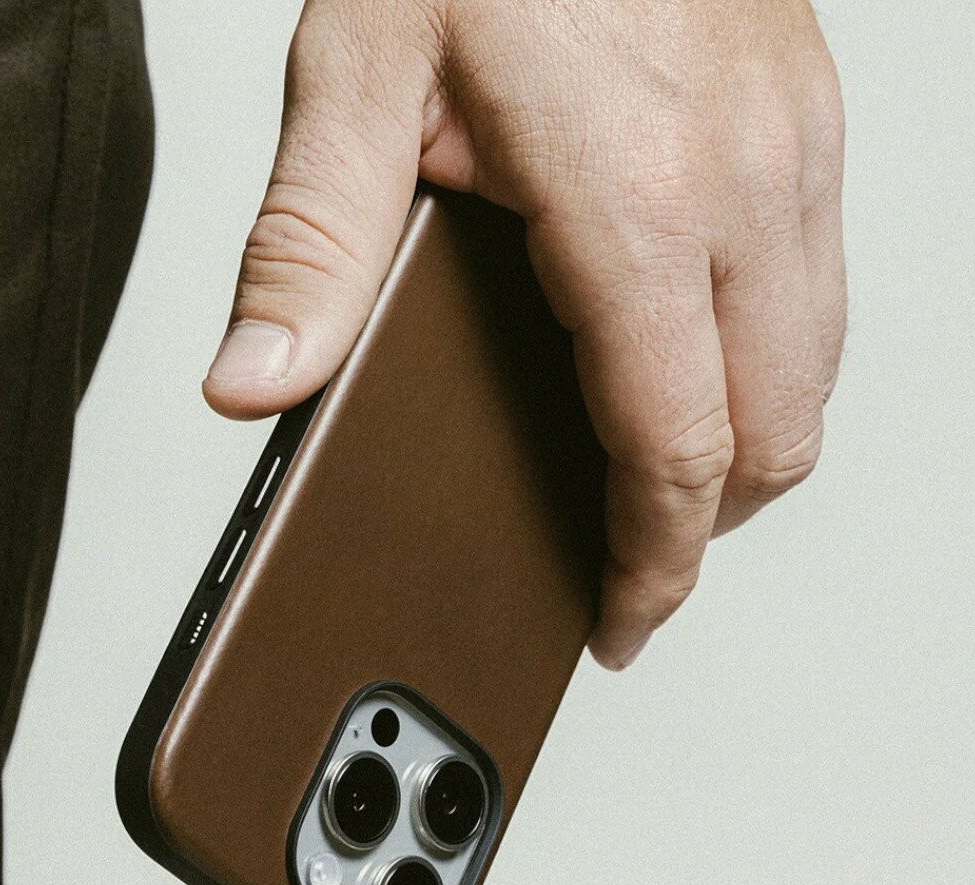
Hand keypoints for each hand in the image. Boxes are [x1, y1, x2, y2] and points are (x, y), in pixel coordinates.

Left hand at [202, 0, 845, 668]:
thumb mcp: (358, 77)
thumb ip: (308, 250)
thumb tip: (254, 384)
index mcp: (634, 200)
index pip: (671, 449)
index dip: (651, 563)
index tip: (622, 617)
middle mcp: (744, 183)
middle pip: (771, 439)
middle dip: (703, 529)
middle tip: (632, 563)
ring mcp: (794, 149)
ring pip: (813, 376)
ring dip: (744, 454)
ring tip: (662, 484)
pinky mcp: (805, 122)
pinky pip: (820, 295)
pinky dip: (768, 366)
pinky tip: (698, 362)